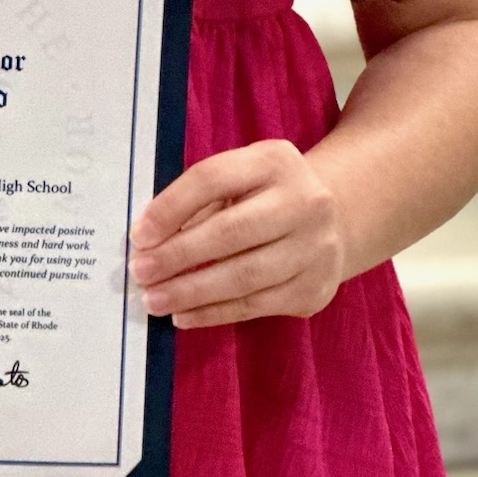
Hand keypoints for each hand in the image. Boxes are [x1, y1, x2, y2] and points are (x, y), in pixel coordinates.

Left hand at [127, 139, 345, 327]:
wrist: (338, 219)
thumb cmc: (267, 195)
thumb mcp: (243, 176)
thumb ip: (202, 199)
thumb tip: (150, 238)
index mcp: (274, 161)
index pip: (214, 179)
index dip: (172, 206)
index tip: (139, 234)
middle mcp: (303, 201)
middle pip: (230, 232)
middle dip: (178, 255)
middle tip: (140, 271)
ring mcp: (314, 248)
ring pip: (244, 276)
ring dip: (191, 291)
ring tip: (154, 299)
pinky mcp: (315, 288)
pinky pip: (256, 306)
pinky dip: (214, 313)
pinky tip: (184, 315)